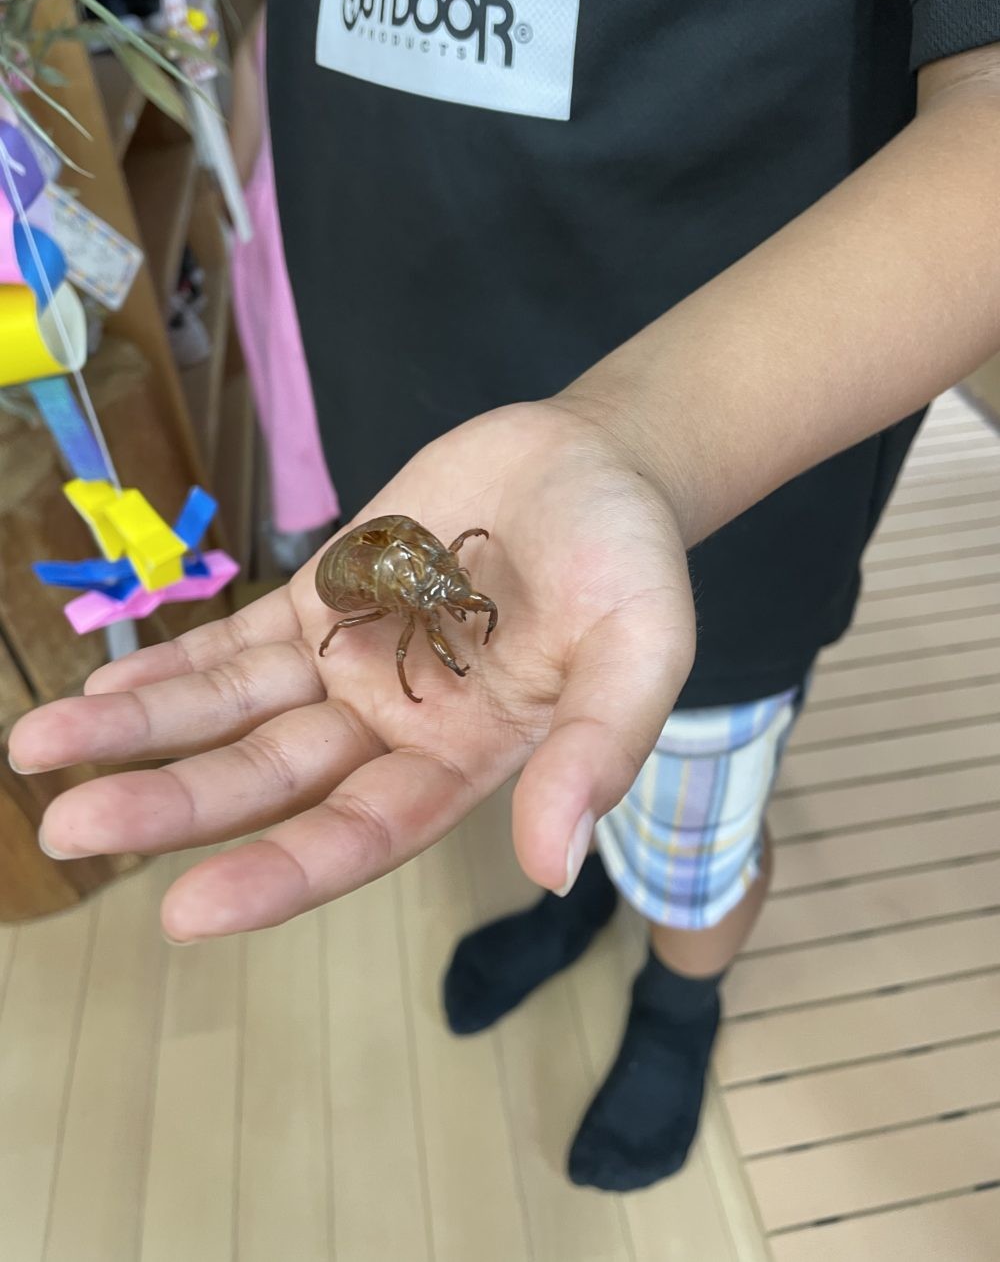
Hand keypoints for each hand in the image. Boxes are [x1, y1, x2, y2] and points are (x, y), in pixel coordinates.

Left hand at [8, 401, 694, 941]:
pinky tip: (105, 680)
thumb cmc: (632, 559)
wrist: (596, 462)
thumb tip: (557, 862)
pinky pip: (237, 636)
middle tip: (69, 827)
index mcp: (467, 761)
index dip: (279, 875)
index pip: (360, 835)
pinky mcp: (324, 595)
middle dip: (173, 802)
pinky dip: (175, 659)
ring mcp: (350, 661)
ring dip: (143, 730)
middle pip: (268, 779)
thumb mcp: (644, 647)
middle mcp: (393, 726)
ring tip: (40, 749)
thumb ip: (603, 746)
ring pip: (233, 710)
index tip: (186, 911)